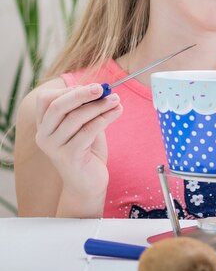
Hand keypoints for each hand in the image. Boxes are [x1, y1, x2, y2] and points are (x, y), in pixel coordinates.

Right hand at [34, 83, 122, 204]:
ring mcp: (54, 148)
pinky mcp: (69, 157)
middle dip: (81, 94)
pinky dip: (105, 118)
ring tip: (116, 100)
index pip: (46, 99)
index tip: (92, 88)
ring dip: (99, 105)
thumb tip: (102, 89)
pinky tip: (117, 112)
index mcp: (44, 124)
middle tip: (102, 88)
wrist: (88, 182)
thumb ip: (87, 108)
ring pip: (75, 118)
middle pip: (58, 106)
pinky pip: (88, 131)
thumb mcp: (84, 124)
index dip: (69, 89)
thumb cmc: (87, 149)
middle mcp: (44, 135)